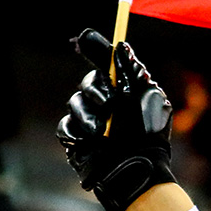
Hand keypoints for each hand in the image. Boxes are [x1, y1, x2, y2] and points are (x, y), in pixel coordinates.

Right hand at [56, 29, 176, 210]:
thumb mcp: (142, 97)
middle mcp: (110, 103)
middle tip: (109, 103)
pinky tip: (88, 141)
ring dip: (88, 116)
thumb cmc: (144, 136)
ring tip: (101, 133)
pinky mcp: (78, 139)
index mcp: (129, 90)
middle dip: (96, 90)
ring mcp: (92, 121)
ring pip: (75, 103)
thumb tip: (120, 45)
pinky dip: (76, 132)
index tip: (86, 39)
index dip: (96, 49)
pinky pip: (66, 126)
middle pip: (90, 82)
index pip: (108, 63)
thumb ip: (128, 70)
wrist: (134, 171)